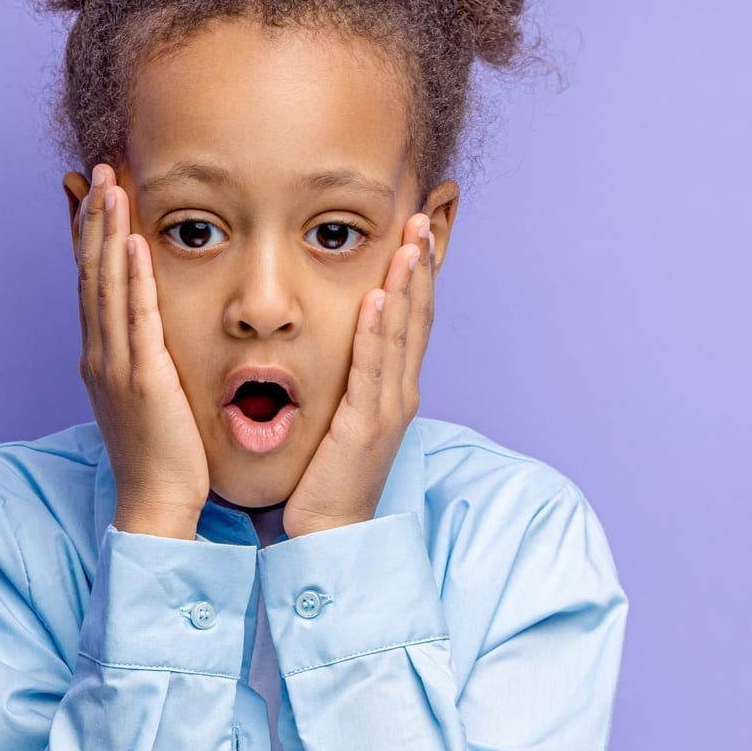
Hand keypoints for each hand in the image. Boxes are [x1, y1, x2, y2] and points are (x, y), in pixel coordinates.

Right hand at [78, 162, 208, 539]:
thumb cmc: (159, 455)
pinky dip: (134, 277)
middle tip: (98, 169)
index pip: (89, 282)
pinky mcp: (142, 380)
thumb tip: (148, 333)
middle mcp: (99, 354)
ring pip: (108, 286)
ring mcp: (115, 366)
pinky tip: (136, 243)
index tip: (87, 192)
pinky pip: (137, 319)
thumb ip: (144, 358)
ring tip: (112, 185)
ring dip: (109, 233)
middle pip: (91, 273)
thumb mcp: (146, 396)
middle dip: (93, 218)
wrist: (155, 503)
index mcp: (99, 356)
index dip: (86, 234)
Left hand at [282, 211, 436, 539]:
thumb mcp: (340, 417)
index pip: (411, 319)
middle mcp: (400, 393)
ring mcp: (387, 409)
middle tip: (424, 217)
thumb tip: (334, 348)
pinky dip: (377, 331)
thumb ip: (344, 381)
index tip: (417, 231)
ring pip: (402, 334)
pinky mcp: (366, 426)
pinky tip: (380, 297)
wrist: (329, 533)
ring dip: (408, 284)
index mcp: (394, 389)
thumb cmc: (327, 477)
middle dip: (422, 265)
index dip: (418, 275)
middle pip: (417, 316)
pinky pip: (373, 369)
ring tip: (411, 240)